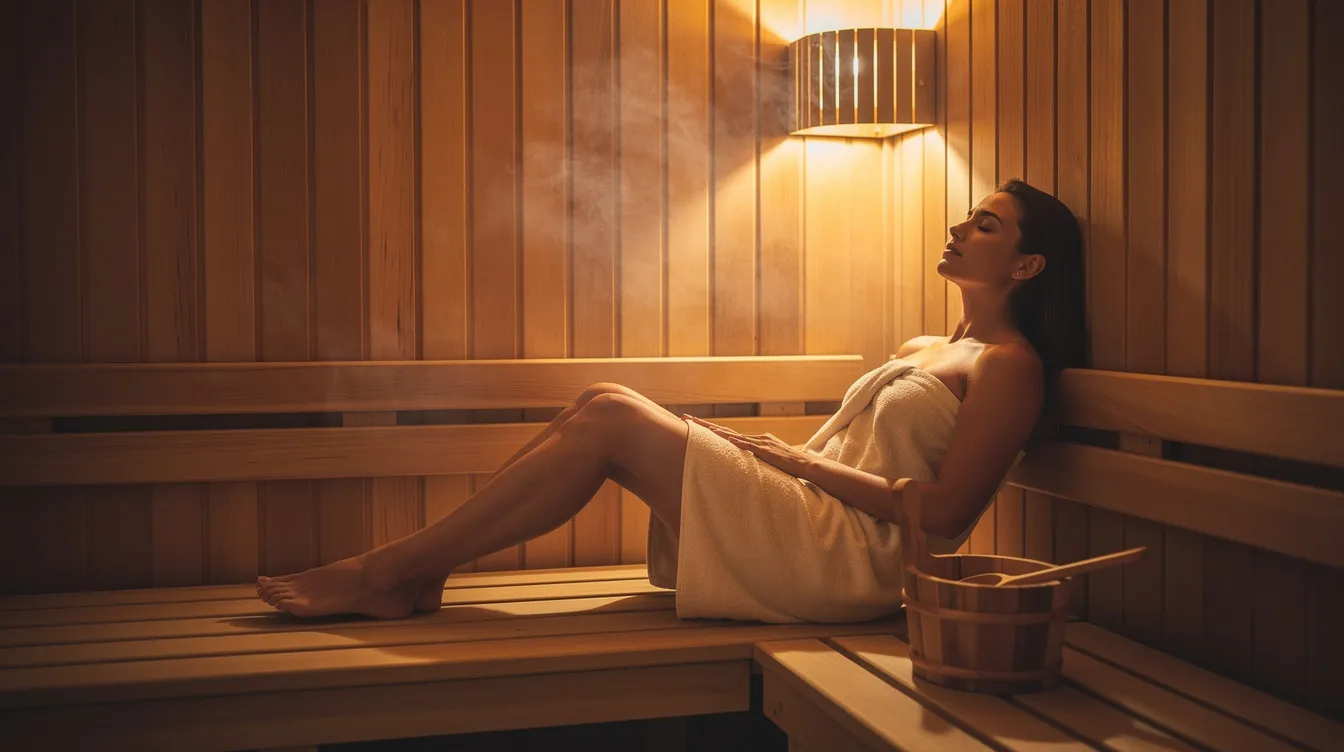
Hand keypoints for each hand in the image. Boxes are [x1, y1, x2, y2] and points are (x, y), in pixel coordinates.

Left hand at [681, 414, 813, 478]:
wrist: (806, 465)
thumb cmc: (786, 465)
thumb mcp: (765, 460)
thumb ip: (753, 459)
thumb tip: (740, 465)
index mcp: (753, 440)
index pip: (726, 434)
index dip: (708, 429)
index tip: (691, 425)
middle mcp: (755, 438)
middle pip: (724, 431)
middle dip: (703, 425)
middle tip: (684, 418)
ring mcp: (761, 443)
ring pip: (734, 436)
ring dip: (716, 432)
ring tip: (699, 427)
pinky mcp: (768, 451)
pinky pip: (752, 447)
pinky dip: (741, 443)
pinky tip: (730, 440)